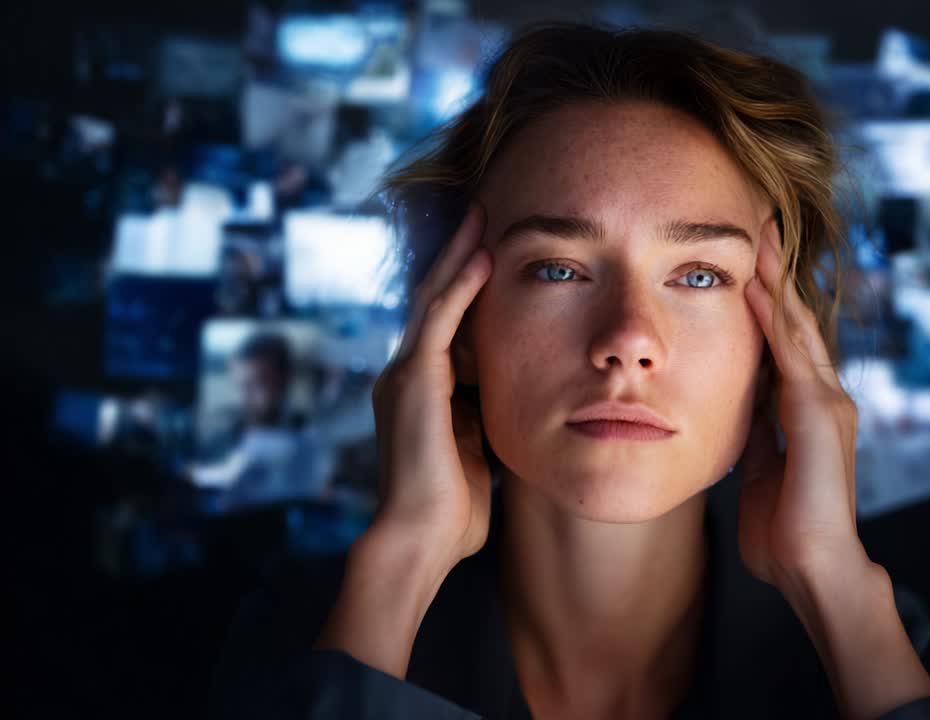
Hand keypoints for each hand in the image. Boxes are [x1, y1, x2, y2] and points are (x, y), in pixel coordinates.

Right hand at [369, 199, 492, 566]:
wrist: (421, 541)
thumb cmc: (452, 511)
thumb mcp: (477, 451)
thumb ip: (484, 419)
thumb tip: (514, 403)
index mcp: (423, 390)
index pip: (447, 324)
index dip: (467, 286)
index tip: (493, 252)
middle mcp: (407, 374)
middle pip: (435, 299)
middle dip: (458, 255)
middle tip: (481, 212)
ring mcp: (405, 375)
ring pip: (434, 299)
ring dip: (459, 255)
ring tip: (481, 215)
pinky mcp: (413, 381)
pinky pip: (439, 321)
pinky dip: (461, 286)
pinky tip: (483, 256)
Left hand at [739, 214, 929, 718]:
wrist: (815, 570)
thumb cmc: (786, 535)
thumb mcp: (762, 475)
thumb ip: (758, 442)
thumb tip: (738, 421)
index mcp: (807, 410)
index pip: (784, 342)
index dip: (767, 300)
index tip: (746, 261)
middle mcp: (824, 397)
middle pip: (795, 322)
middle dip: (776, 273)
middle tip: (759, 223)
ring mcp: (827, 402)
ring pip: (798, 327)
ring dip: (777, 280)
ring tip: (760, 235)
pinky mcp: (820, 414)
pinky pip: (791, 353)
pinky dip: (775, 316)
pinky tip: (757, 285)